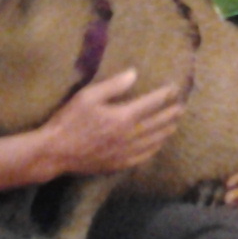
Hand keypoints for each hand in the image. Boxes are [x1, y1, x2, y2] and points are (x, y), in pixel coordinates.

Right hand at [40, 68, 183, 176]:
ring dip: (165, 132)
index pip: (150, 104)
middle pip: (156, 124)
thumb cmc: (69, 121)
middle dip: (170, 114)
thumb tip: (134, 74)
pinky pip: (143, 157)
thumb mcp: (87, 96)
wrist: (56, 152)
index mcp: (122, 117)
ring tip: (174, 125)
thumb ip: (113, 86)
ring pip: (153, 142)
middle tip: (181, 107)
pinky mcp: (119, 164)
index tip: (173, 88)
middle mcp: (129, 136)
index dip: (163, 95)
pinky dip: (153, 149)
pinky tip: (157, 146)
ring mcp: (125, 153)